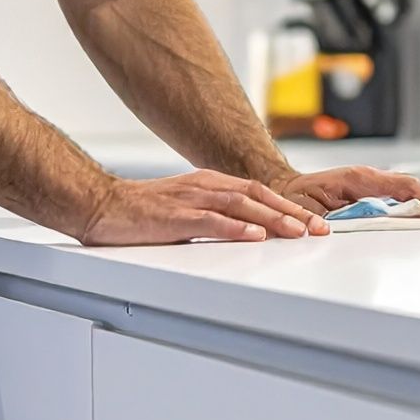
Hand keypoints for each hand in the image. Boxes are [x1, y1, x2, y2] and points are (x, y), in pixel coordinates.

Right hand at [79, 171, 332, 247]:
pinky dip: (235, 228)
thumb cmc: (140, 211)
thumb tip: (248, 233)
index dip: (289, 206)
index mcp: (208, 183)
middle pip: (258, 196)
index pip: (259, 192)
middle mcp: (204, 186)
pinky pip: (210, 221)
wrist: (100, 203)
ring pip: (241, 205)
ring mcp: (190, 199)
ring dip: (272, 219)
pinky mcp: (173, 217)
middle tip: (319, 229)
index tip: (313, 222)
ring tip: (297, 232)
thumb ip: (215, 217)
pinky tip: (253, 236)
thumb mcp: (185, 209)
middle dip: (292, 213)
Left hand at [276, 167, 419, 221]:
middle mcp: (368, 179)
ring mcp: (369, 186)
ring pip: (406, 195)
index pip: (404, 186)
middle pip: (411, 190)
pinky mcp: (368, 195)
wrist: (283, 189)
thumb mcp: (310, 211)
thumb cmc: (293, 197)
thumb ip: (331, 222)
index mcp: (359, 178)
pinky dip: (412, 211)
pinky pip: (396, 202)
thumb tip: (347, 233)